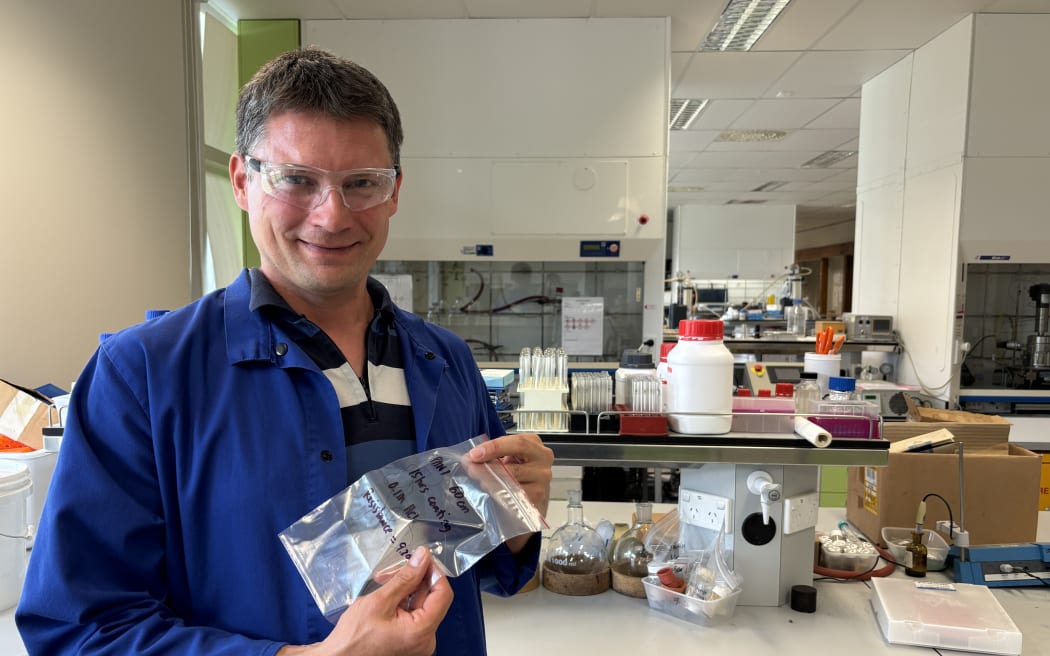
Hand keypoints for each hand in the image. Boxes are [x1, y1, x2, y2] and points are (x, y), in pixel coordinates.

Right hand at [277, 547, 452, 655]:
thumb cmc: (354, 637)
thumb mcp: (379, 601)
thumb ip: (405, 578)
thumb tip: (422, 557)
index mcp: (422, 631)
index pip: (443, 593)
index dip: (433, 571)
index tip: (419, 558)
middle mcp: (426, 640)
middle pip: (431, 598)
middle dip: (413, 579)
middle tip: (391, 570)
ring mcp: (418, 642)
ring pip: (420, 604)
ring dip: (404, 588)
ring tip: (382, 581)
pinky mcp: (409, 642)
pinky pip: (413, 615)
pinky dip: (401, 602)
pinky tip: (385, 595)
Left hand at [469, 433, 553, 550]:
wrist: (531, 499)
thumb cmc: (519, 474)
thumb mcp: (510, 458)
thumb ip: (495, 455)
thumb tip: (470, 458)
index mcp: (534, 444)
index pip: (517, 442)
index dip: (494, 447)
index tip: (474, 454)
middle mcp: (542, 460)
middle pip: (514, 464)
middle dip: (488, 467)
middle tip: (471, 468)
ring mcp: (542, 480)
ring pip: (513, 482)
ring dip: (491, 482)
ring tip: (477, 481)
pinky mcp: (538, 498)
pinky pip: (515, 496)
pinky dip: (500, 495)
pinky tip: (490, 493)